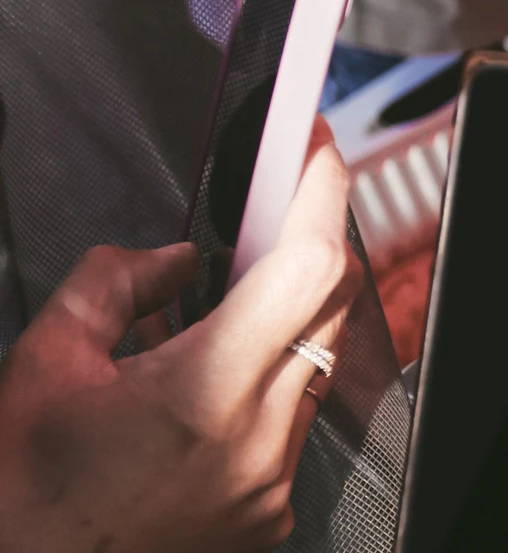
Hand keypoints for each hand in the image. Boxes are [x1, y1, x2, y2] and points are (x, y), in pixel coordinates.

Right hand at [0, 122, 361, 552]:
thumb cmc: (17, 501)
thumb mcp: (40, 368)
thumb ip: (112, 287)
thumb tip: (174, 257)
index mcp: (202, 396)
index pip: (306, 266)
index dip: (320, 192)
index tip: (315, 147)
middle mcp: (256, 442)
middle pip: (327, 305)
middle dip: (307, 243)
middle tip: (272, 206)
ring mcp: (270, 482)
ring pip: (315, 361)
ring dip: (287, 316)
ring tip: (224, 301)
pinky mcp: (270, 510)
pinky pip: (296, 417)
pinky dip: (270, 379)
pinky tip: (216, 374)